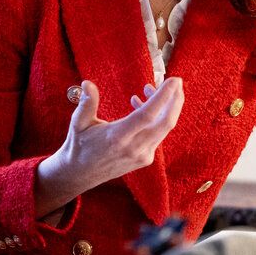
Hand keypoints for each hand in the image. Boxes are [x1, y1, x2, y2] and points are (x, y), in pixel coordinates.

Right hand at [35, 77, 183, 216]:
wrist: (81, 174)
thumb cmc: (79, 146)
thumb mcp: (78, 123)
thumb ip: (86, 103)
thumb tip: (88, 83)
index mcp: (118, 137)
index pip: (147, 115)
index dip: (163, 97)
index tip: (173, 81)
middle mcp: (134, 148)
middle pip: (166, 122)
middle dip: (175, 100)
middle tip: (177, 81)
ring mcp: (142, 155)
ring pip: (163, 128)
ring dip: (164, 107)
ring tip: (150, 88)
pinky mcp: (145, 158)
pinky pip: (157, 134)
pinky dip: (156, 118)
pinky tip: (141, 105)